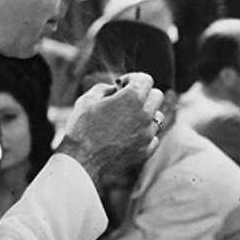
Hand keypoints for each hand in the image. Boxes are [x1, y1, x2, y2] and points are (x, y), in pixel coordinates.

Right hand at [57, 72, 162, 186]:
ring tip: (127, 119)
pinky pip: (153, 136)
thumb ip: (104, 88)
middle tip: (127, 100)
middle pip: (157, 96)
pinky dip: (144, 133)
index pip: (146, 79)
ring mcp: (148, 134)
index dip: (133, 78)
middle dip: (144, 94)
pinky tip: (128, 135)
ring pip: (157, 117)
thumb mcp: (87, 100)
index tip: (122, 85)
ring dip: (146, 114)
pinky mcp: (146, 150)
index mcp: (132, 98)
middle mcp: (145, 115)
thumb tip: (114, 89)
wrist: (82, 161)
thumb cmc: (82, 128)